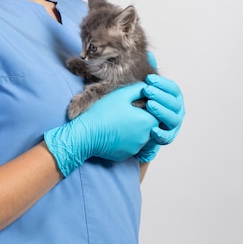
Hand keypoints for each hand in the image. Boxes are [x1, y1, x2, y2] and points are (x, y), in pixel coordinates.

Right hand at [44, 82, 158, 176]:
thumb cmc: (103, 113)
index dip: (148, 106)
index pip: (157, 113)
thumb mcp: (121, 95)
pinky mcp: (127, 155)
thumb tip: (148, 88)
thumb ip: (139, 89)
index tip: (135, 103)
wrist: (87, 135)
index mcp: (147, 121)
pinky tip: (114, 131)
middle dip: (141, 118)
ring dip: (134, 129)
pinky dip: (125, 139)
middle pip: (150, 125)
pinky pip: (131, 145)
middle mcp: (146, 137)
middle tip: (126, 111)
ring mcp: (136, 148)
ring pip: (141, 136)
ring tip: (118, 121)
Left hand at [144, 74, 184, 144]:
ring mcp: (174, 124)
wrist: (143, 125)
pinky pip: (167, 137)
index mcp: (175, 97)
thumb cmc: (147, 103)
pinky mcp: (168, 136)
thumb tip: (149, 54)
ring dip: (161, 111)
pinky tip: (152, 129)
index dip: (162, 83)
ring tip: (149, 105)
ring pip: (172, 118)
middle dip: (160, 95)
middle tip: (147, 90)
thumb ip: (151, 74)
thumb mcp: (149, 88)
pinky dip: (161, 134)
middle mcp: (178, 110)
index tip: (148, 79)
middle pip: (173, 102)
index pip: (173, 88)